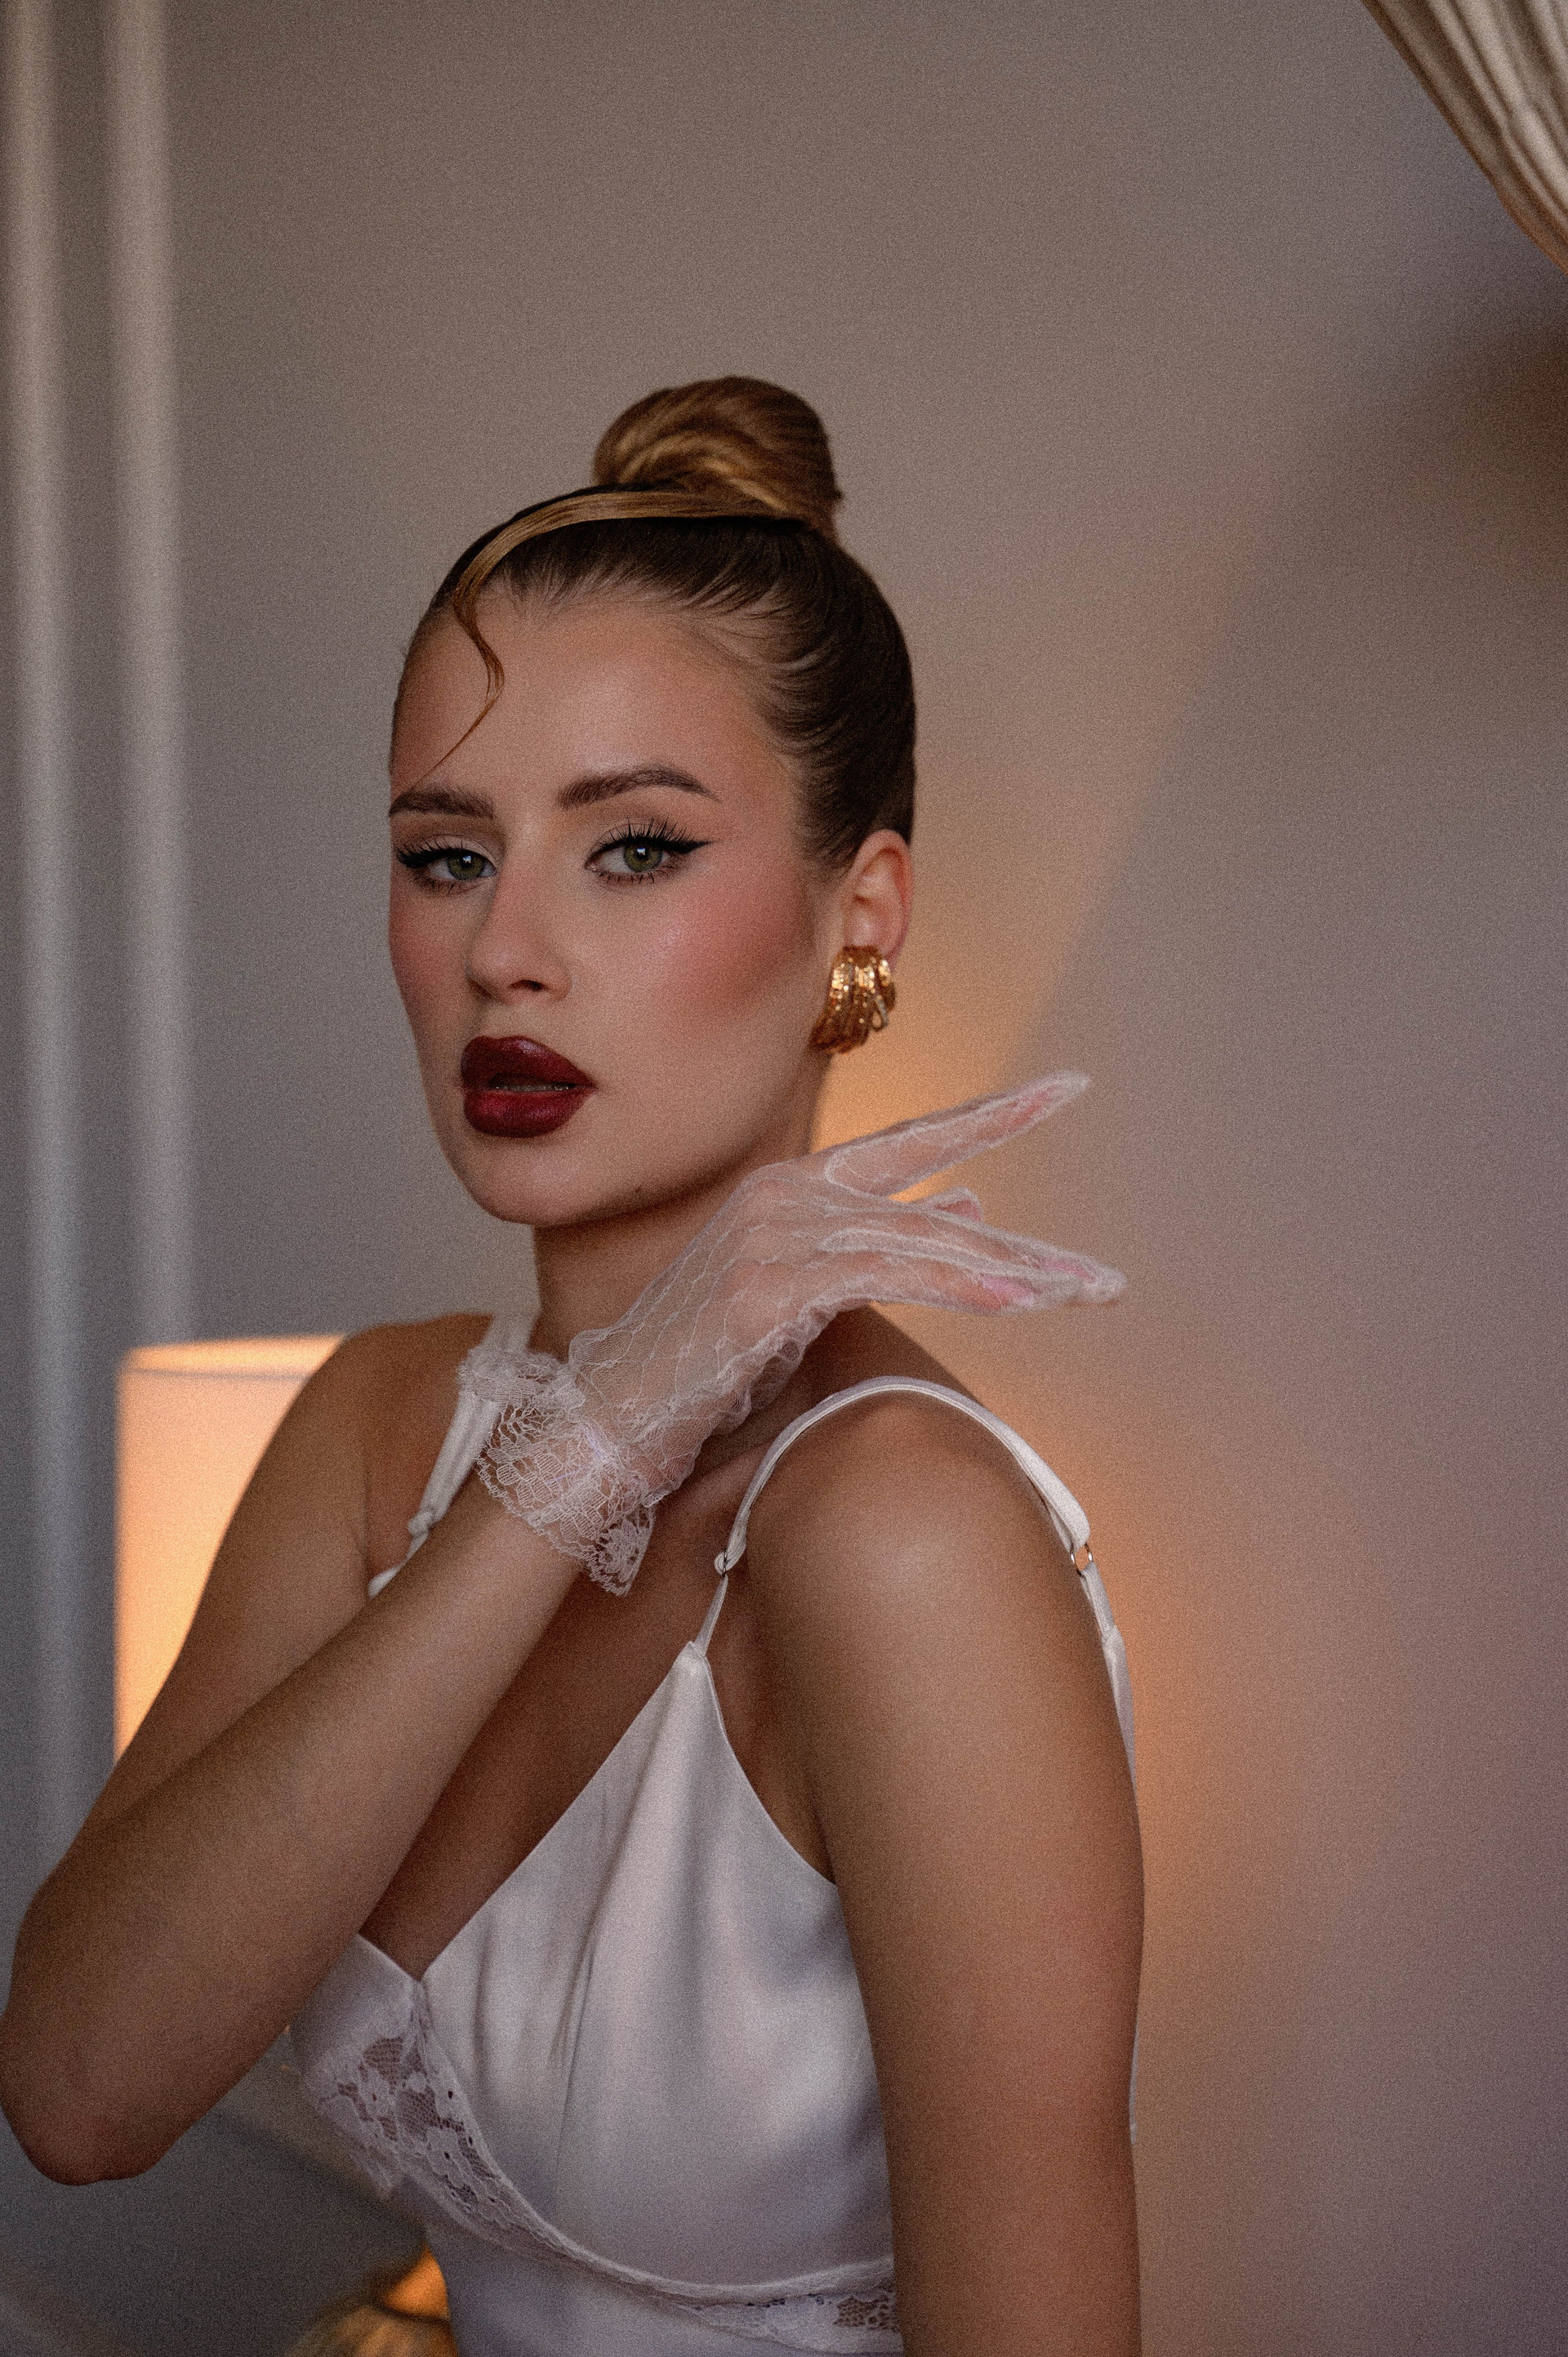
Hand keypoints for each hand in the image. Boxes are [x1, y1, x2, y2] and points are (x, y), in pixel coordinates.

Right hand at [459, 1072, 1122, 1592]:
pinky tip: (1018, 1303)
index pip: (908, 1142)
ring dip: (1012, 1273)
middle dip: (1021, 1214)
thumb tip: (962, 1208)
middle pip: (929, 1191)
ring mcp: (774, 1235)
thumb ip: (868, 1255)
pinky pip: (887, 1278)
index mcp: (789, 1192)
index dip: (989, 1117)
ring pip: (921, 1240)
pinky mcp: (770, 1284)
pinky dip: (958, 1290)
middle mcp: (783, 1196)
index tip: (1064, 1092)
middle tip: (1101, 1235)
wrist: (603, 1425)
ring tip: (1088, 1295)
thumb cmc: (693, 1377)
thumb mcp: (790, 1303)